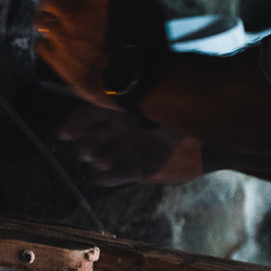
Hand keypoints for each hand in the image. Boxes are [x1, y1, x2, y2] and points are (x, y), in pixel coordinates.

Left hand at [35, 0, 168, 110]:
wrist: (138, 79)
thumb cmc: (146, 42)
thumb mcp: (148, 6)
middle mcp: (75, 15)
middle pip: (49, 0)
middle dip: (51, 4)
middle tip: (56, 12)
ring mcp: (63, 38)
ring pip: (40, 22)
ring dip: (45, 23)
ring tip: (52, 30)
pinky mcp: (57, 59)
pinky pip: (39, 46)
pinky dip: (43, 45)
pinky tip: (51, 48)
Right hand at [58, 103, 202, 185]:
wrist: (208, 142)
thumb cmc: (181, 117)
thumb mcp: (152, 103)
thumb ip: (129, 99)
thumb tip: (101, 92)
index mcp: (121, 111)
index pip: (89, 114)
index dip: (73, 123)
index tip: (62, 134)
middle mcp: (121, 131)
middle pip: (92, 137)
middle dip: (87, 145)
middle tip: (89, 152)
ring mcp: (129, 151)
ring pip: (102, 158)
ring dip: (99, 160)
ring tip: (104, 162)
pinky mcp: (140, 170)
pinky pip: (118, 176)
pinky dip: (109, 178)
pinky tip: (106, 177)